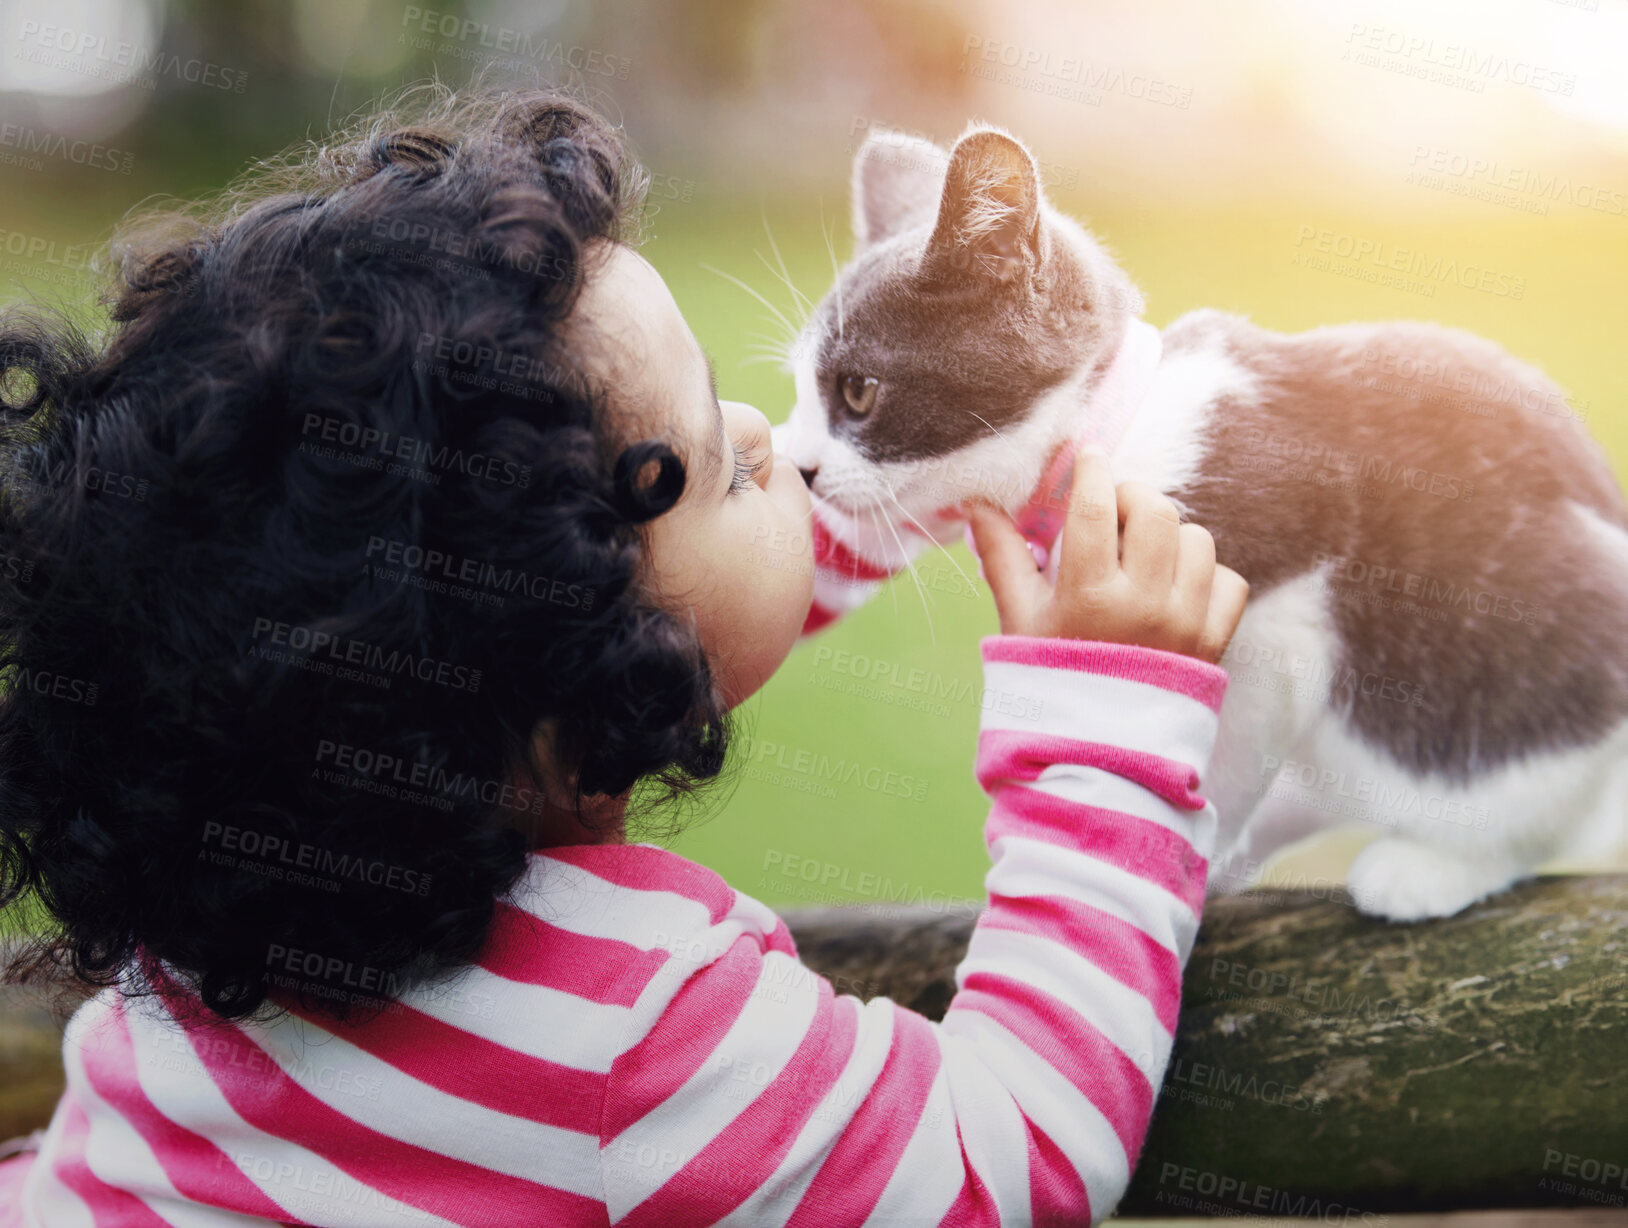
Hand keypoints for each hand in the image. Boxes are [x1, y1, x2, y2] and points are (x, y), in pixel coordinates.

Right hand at [966, 449, 1247, 663]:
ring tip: (1141, 554)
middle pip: (1156, 511)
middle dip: (1132, 497)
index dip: (1091, 470)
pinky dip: (1206, 575)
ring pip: (1198, 540)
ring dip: (1169, 535)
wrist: (1094, 752)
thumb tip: (977, 502)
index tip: (1088, 456)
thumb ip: (1002, 555)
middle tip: (1112, 509)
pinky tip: (1174, 587)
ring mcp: (1187, 623)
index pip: (1095, 506)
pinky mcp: (1216, 643)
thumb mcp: (1020, 618)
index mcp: (1089, 596)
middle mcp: (1145, 605)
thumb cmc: (1049, 679)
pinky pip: (1230, 581)